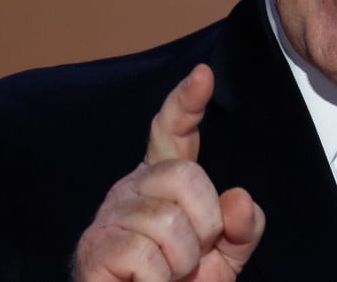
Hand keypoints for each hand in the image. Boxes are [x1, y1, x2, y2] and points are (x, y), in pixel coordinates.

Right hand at [74, 64, 265, 280]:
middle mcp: (133, 187)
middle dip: (205, 225)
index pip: (173, 131)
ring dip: (182, 263)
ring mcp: (110, 214)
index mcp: (164, 181)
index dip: (186, 102)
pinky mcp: (94, 247)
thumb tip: (238, 198)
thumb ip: (242, 227)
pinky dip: (159, 281)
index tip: (203, 75)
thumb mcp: (225, 255)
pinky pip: (145, 255)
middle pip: (186, 176)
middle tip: (192, 257)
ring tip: (167, 276)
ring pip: (169, 222)